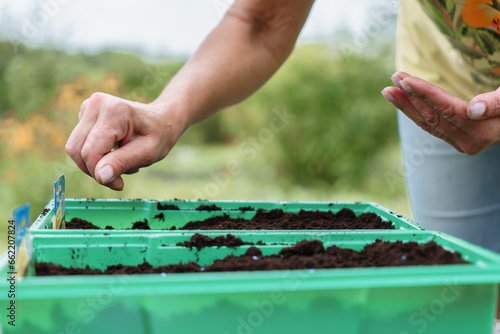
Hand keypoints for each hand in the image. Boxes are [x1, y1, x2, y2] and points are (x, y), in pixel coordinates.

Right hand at [65, 92, 185, 189]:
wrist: (161, 119)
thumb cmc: (158, 135)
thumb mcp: (147, 153)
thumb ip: (123, 163)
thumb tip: (100, 176)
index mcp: (114, 111)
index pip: (91, 152)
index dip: (100, 174)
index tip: (119, 184)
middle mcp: (96, 104)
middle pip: (78, 150)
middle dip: (95, 169)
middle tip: (120, 176)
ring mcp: (88, 107)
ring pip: (75, 148)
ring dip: (95, 163)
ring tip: (121, 160)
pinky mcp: (84, 114)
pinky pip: (79, 144)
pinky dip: (94, 155)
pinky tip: (114, 152)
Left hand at [381, 72, 499, 154]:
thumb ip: (496, 103)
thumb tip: (472, 110)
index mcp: (483, 130)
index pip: (448, 109)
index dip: (425, 93)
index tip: (405, 80)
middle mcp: (470, 142)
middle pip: (433, 117)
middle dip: (410, 97)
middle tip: (394, 77)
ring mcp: (461, 144)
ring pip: (428, 123)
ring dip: (406, 106)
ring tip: (389, 90)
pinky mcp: (455, 141)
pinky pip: (430, 126)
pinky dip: (414, 112)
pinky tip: (402, 101)